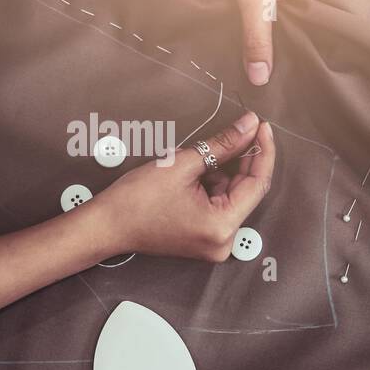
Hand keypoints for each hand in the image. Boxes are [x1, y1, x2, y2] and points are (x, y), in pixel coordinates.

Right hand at [94, 112, 274, 260]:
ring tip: (196, 158)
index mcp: (222, 226)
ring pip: (232, 196)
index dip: (263, 152)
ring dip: (224, 172)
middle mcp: (224, 241)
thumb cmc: (137, 199)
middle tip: (241, 129)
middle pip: (246, 191)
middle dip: (243, 159)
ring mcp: (214, 243)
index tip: (262, 126)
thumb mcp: (184, 163)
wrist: (107, 225)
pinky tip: (195, 173)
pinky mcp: (204, 238)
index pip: (257, 184)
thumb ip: (223, 144)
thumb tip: (249, 126)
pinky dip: (213, 185)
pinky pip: (220, 206)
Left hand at [219, 0, 343, 84]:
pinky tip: (279, 27)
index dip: (326, 50)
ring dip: (298, 27)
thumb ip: (258, 37)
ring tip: (289, 53)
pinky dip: (290, 12)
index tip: (314, 72)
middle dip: (310, 42)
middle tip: (298, 69)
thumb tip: (260, 77)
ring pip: (311, 10)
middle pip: (325, 20)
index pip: (340, 27)